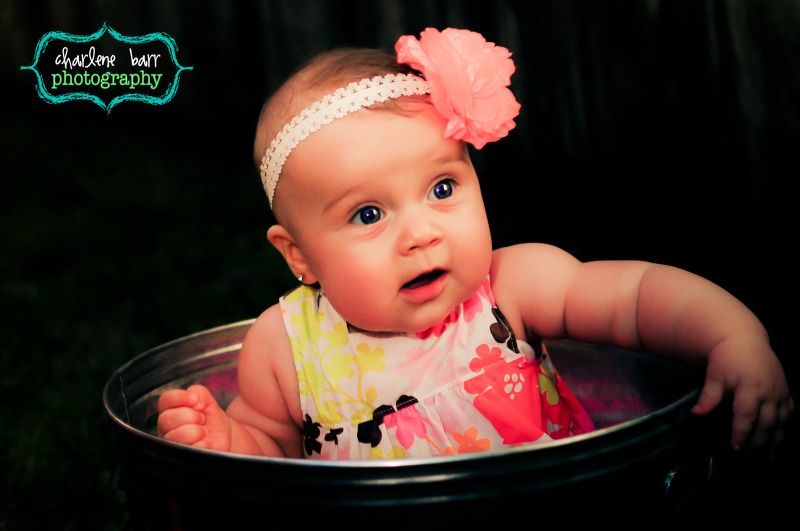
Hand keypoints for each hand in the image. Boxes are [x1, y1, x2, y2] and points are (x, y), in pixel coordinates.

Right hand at [157, 384, 231, 450]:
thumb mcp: (208, 401)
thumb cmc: (212, 420)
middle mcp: (166, 430)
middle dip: (190, 416)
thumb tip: (192, 397)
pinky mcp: (183, 460)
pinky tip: (205, 442)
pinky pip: (189, 450)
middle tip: (201, 420)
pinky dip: (202, 444)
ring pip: (175, 436)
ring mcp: (172, 447)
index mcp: (169, 412)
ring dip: (196, 431)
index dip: (180, 397)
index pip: (165, 400)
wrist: (225, 440)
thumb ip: (198, 393)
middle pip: (166, 419)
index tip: (194, 400)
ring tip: (203, 432)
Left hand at [691, 335, 793, 458]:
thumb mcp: (715, 376)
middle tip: (748, 461)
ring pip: (781, 422)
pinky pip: (790, 414)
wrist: (744, 339)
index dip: (741, 433)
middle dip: (758, 444)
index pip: (746, 416)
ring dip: (775, 442)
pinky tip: (780, 442)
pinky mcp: (786, 391)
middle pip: (766, 424)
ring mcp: (780, 392)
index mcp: (750, 388)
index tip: (735, 448)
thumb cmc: (726, 358)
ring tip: (768, 460)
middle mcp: (769, 392)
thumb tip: (696, 414)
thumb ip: (709, 397)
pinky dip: (785, 429)